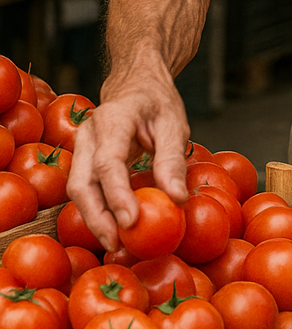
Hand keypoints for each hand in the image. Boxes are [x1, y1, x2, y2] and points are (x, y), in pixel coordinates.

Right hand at [67, 72, 190, 251]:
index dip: (117, 195)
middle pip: (81, 183)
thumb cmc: (156, 101)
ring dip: (94, 220)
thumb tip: (176, 199)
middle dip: (97, 218)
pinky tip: (114, 231)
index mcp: (113, 119)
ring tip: (117, 246)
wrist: (135, 82)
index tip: (131, 222)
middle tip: (118, 245)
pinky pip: (85, 190)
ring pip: (78, 190)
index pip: (108, 162)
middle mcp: (88, 134)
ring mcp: (81, 148)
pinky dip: (97, 212)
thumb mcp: (174, 123)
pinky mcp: (83, 161)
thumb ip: (172, 160)